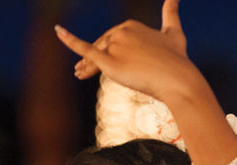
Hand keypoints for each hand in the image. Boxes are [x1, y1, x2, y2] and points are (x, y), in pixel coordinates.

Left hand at [54, 0, 196, 101]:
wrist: (178, 79)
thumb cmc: (178, 59)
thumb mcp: (174, 32)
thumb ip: (171, 13)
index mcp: (131, 25)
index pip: (111, 40)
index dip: (105, 51)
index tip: (101, 63)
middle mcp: (121, 31)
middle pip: (101, 48)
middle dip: (92, 60)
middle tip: (81, 73)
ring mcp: (115, 46)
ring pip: (94, 56)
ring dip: (85, 64)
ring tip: (79, 75)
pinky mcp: (109, 61)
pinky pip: (86, 49)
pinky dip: (70, 40)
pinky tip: (58, 31)